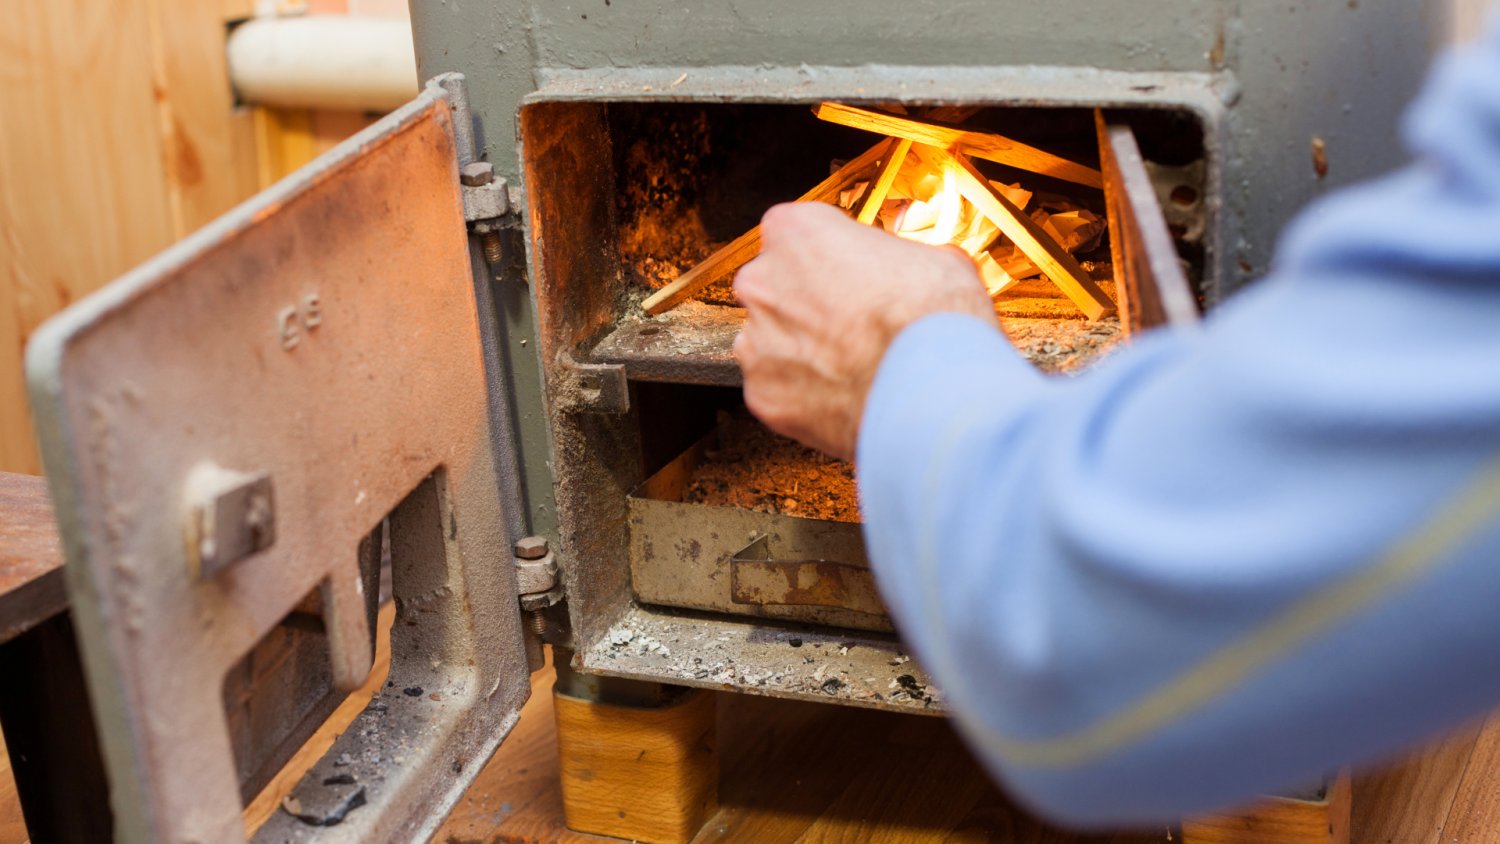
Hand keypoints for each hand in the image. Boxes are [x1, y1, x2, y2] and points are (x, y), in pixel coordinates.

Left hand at [732, 202, 996, 459]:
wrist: (934, 393)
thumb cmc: (934, 319)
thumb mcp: (929, 257)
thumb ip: (892, 259)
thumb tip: (903, 272)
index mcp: (794, 231)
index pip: (798, 235)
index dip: (831, 258)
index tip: (853, 275)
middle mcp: (762, 281)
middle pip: (776, 288)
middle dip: (808, 305)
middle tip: (855, 325)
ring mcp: (757, 342)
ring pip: (773, 342)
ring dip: (804, 351)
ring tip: (855, 367)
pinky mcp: (762, 394)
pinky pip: (779, 390)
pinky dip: (805, 396)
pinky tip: (845, 396)